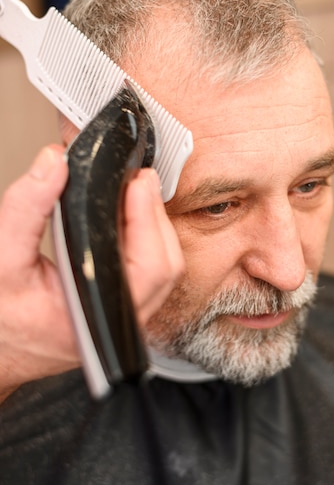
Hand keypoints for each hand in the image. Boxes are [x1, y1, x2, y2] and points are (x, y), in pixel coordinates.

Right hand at [0, 147, 183, 402]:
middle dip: (154, 214)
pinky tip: (127, 219)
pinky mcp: (125, 307)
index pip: (149, 267)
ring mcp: (125, 316)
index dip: (146, 217)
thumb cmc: (1, 315)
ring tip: (132, 194)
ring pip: (165, 267)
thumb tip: (55, 164)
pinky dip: (147, 239)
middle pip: (166, 263)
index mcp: (93, 314)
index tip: (137, 182)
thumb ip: (26, 208)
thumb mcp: (0, 257)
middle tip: (136, 180)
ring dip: (153, 225)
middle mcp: (117, 320)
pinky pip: (153, 271)